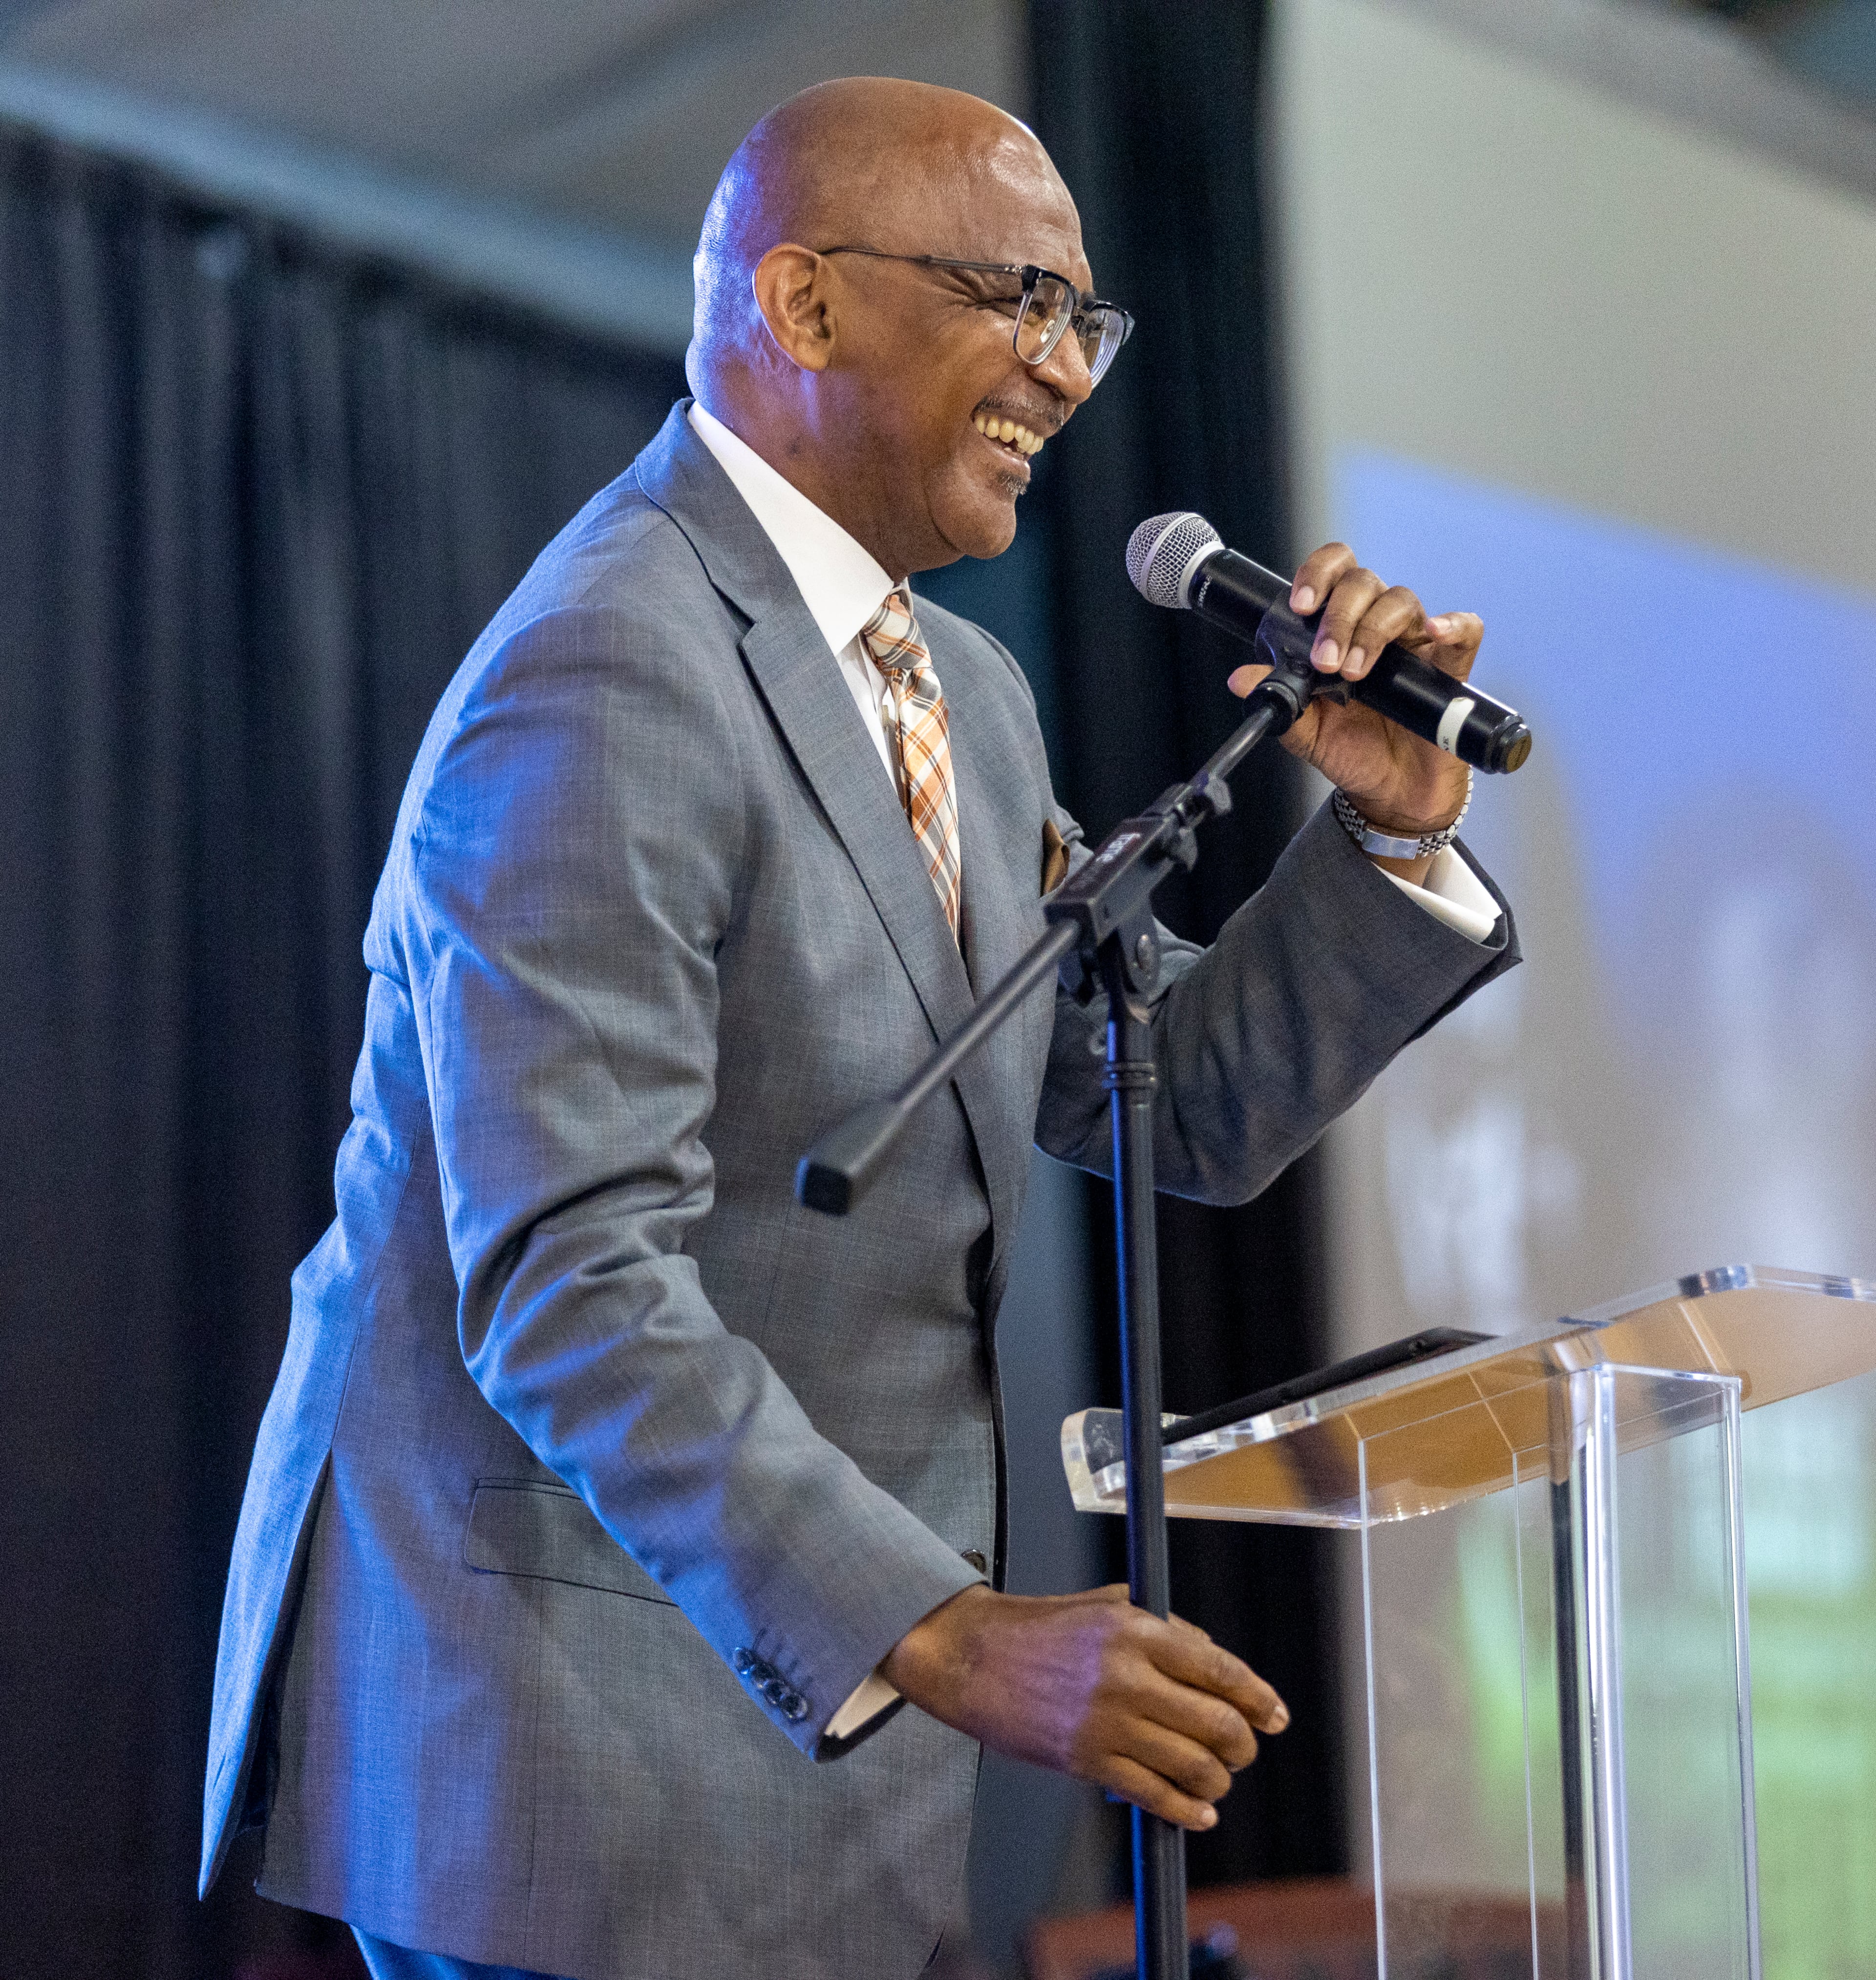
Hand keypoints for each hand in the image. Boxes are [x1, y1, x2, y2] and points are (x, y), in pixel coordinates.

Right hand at [880, 1582, 1287, 1830]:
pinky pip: (1153, 1795)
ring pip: (1192, 1765)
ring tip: (1217, 1778)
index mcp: (1136, 1631)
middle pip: (1216, 1723)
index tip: (1275, 1715)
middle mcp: (1127, 1677)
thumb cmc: (1042, 1628)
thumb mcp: (1108, 1606)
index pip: (1220, 1669)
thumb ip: (1167, 1630)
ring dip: (1217, 1779)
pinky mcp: (1086, 1760)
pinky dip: (1186, 1811)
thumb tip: (1217, 1665)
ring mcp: (1106, 1722)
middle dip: (1242, 1743)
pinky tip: (1198, 1812)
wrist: (973, 1658)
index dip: (1258, 1697)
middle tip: (1243, 1748)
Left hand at [1226, 542, 1479, 842]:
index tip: (1301, 605)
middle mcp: (1377, 627)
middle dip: (1339, 616)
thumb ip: (1278, 701)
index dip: (1317, 575)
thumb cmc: (1352, 753)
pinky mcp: (1450, 668)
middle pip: (1364, 583)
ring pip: (1402, 602)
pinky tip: (1434, 632)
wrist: (1390, 794)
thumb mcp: (1306, 732)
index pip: (1334, 575)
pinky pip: (1464, 632)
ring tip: (1354, 672)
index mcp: (1340, 631)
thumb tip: (1241, 679)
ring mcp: (1415, 645)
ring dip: (1373, 630)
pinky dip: (1453, 625)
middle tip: (1325, 661)